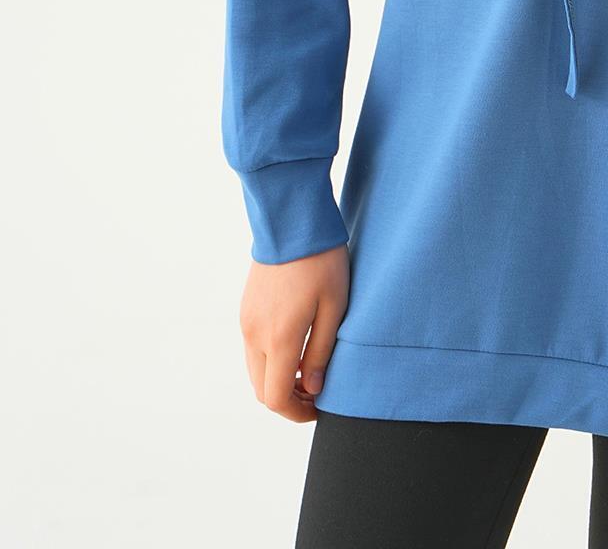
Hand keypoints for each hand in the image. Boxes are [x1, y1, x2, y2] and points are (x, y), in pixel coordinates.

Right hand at [238, 243, 348, 421]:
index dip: (297, 413)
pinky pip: (253, 349)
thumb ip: (322, 352)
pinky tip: (295, 345)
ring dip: (277, 380)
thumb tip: (313, 388)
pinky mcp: (245, 309)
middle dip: (288, 401)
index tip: (320, 407)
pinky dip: (270, 360)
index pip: (277, 398)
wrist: (291, 220)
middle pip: (262, 390)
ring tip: (309, 370)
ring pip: (255, 371)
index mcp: (279, 339)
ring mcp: (246, 321)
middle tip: (316, 392)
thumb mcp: (335, 307)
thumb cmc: (321, 261)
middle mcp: (255, 335)